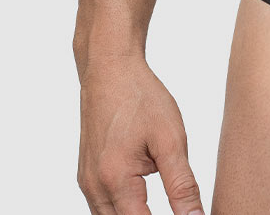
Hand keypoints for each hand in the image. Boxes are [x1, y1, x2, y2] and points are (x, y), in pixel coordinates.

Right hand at [77, 52, 205, 214]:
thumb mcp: (171, 139)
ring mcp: (87, 183)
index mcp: (115, 180)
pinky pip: (102, 207)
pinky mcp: (87, 176)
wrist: (110, 69)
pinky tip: (141, 202)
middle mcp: (95, 187)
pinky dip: (122, 209)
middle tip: (178, 209)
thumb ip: (183, 185)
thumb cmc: (141, 98)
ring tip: (160, 206)